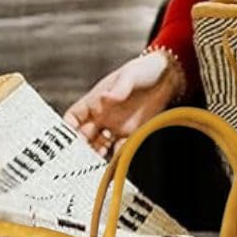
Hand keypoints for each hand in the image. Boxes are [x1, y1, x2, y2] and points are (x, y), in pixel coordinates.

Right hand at [63, 51, 182, 154]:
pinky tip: (116, 163)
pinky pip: (121, 150)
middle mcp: (102, 117)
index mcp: (94, 102)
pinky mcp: (133, 134)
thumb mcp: (130, 75)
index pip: (72, 119)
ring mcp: (116, 127)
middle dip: (80, 149)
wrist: (169, 77)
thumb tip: (105, 98)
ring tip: (94, 165)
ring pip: (99, 147)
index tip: (67, 141)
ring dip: (95, 156)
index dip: (66, 130)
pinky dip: (117, 157)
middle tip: (80, 160)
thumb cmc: (144, 70)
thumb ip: (119, 88)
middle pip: (83, 138)